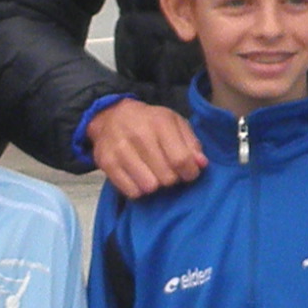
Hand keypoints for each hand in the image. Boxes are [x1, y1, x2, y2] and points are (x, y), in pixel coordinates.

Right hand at [87, 99, 206, 198]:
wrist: (112, 116)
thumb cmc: (150, 122)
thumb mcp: (175, 123)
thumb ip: (191, 144)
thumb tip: (201, 164)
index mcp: (160, 123)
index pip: (181, 160)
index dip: (190, 172)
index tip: (188, 172)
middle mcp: (139, 135)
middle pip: (167, 177)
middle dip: (172, 178)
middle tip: (167, 170)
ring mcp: (120, 150)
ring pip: (149, 187)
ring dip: (155, 184)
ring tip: (153, 173)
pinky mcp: (106, 164)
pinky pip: (132, 192)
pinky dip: (139, 189)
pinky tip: (139, 177)